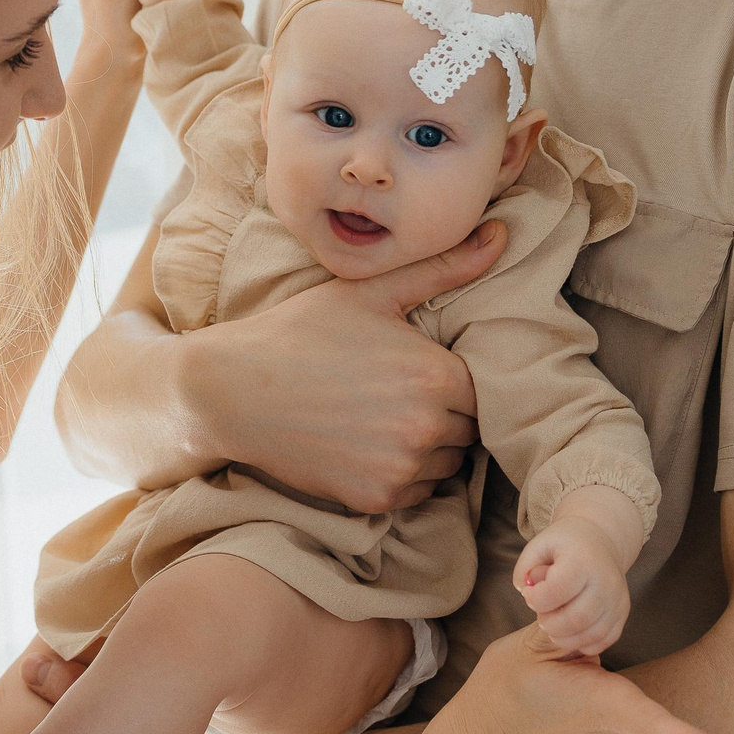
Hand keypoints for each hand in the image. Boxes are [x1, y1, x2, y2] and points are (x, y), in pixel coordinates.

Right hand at [185, 222, 504, 513]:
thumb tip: (502, 235)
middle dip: (445, 414)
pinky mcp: (377, 499)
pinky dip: (404, 476)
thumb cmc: (300, 333)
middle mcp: (425, 428)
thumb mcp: (369, 293)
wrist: (232, 390)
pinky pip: (419, 494)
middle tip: (397, 395)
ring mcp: (400, 468)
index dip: (454, 381)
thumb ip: (443, 269)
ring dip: (430, 448)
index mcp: (434, 376)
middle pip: (469, 430)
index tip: (420, 372)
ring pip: (447, 464)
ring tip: (383, 420)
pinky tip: (368, 446)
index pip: (483, 391)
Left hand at [513, 518, 631, 658]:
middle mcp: (606, 581)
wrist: (601, 542)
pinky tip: (570, 630)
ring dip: (563, 638)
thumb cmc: (566, 544)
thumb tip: (526, 592)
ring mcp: (618, 600)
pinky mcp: (623, 614)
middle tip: (542, 614)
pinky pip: (602, 641)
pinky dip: (581, 644)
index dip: (534, 599)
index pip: (555, 591)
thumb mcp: (539, 544)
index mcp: (583, 560)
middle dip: (548, 624)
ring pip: (590, 635)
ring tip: (553, 623)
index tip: (530, 593)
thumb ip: (524, 568)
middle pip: (575, 619)